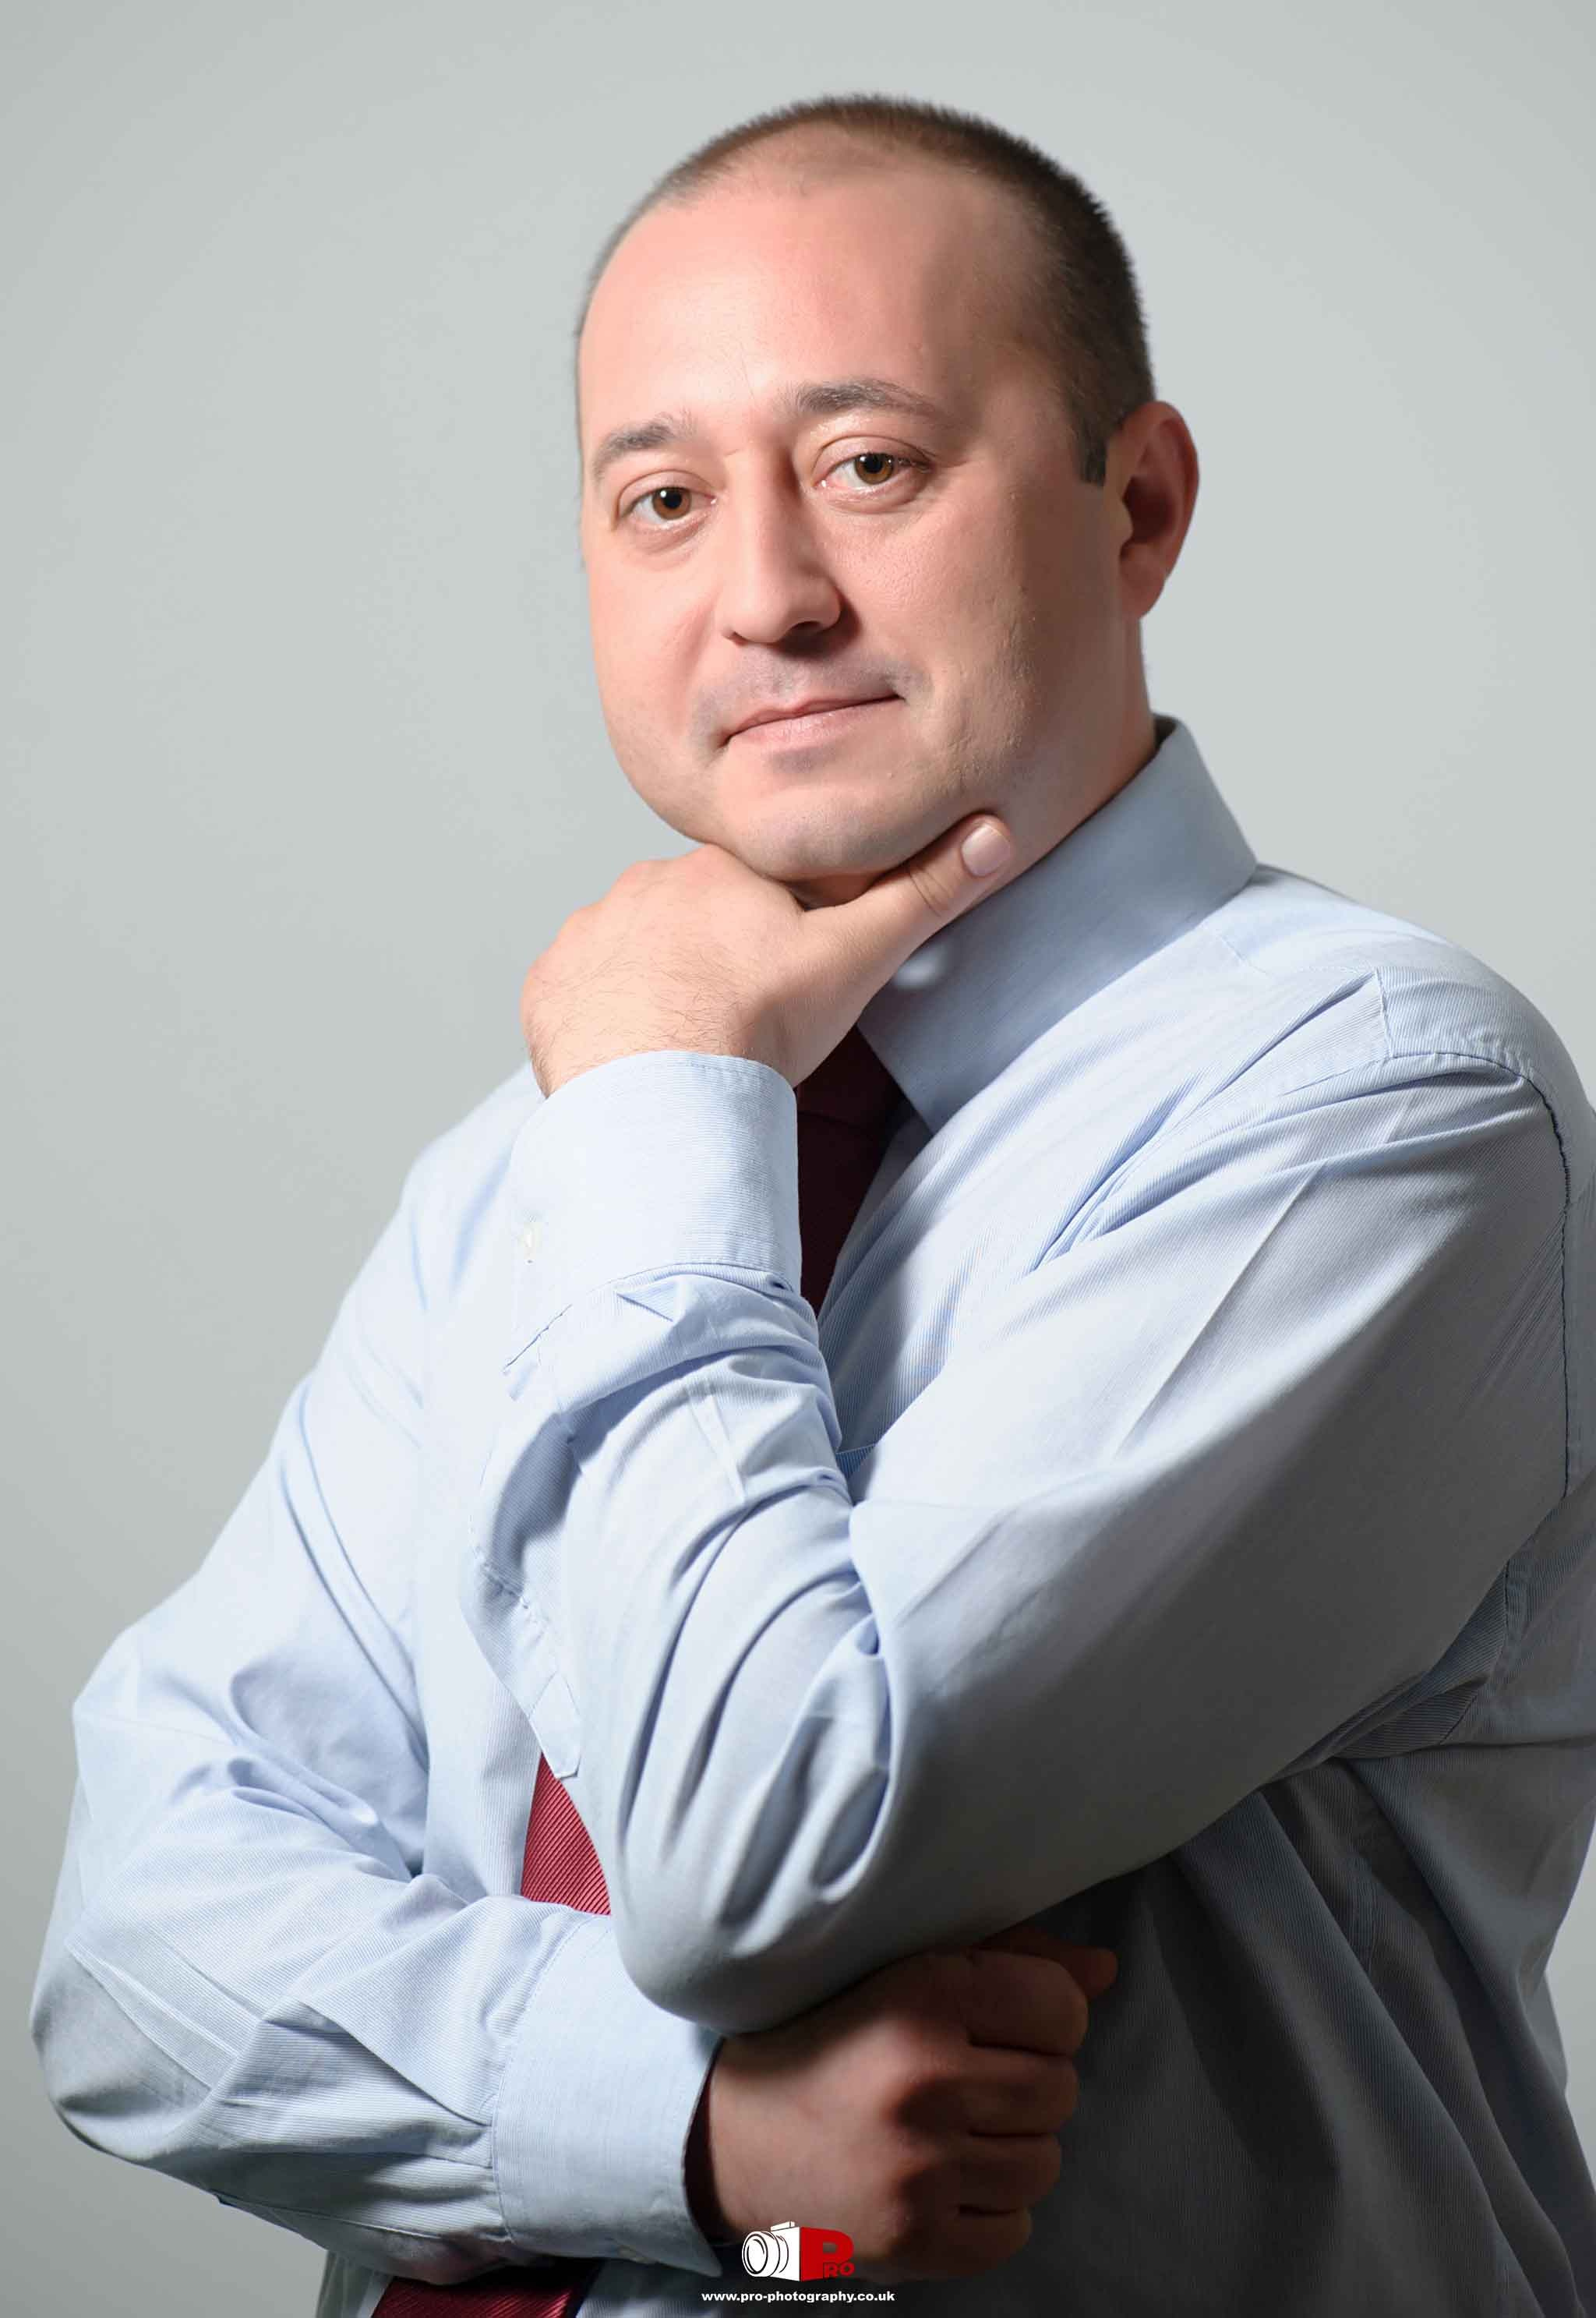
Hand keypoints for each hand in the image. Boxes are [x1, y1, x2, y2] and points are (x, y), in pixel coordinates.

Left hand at [520, 816, 1015, 1099]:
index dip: (778, 934)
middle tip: (739, 1019)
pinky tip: (634, 1052)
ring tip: (687, 1041)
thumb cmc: (759, 1026)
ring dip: (656, 983)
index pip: (756, 887)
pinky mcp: (549, 987)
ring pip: (632, 950)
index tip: (784, 981)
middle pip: (691, 916)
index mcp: (719, 868)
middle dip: (714, 957)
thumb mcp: (858, 957)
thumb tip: (997, 834)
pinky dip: (603, 1015)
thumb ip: (924, 895)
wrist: (661, 1094)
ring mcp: (588, 935)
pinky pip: (579, 991)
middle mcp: (643, 884)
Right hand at [685, 1924, 1116, 2282]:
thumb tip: (1107, 1972)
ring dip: (1012, 2149)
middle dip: (1027, 2084)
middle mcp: (923, 2080)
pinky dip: (991, 2211)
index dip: (1044, 2017)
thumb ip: (1011, 1960)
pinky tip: (945, 2180)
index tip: (1003, 2025)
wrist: (728, 2134)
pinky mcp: (912, 2240)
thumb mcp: (906, 1972)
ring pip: (1044, 2163)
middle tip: (972, 2081)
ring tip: (956, 2131)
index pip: (1061, 2009)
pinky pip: (1014, 2230)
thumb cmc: (830, 2037)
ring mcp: (918, 2169)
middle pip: (1060, 2088)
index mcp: (922, 1996)